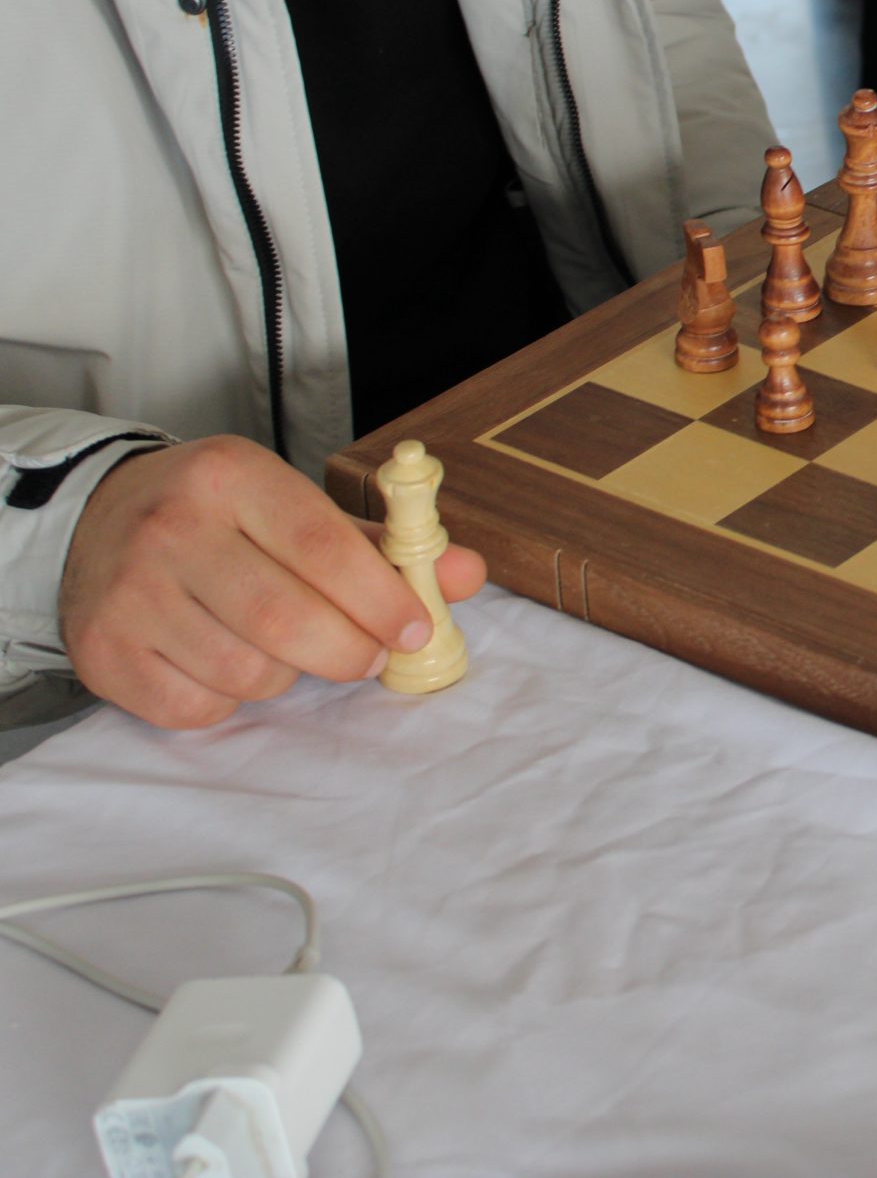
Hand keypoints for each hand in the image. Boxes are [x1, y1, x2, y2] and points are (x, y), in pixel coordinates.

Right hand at [57, 436, 485, 728]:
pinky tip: (227, 662)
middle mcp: (172, 530)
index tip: (414, 630)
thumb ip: (384, 545)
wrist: (100, 520)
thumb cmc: (221, 516)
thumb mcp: (297, 505)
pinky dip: (231, 701)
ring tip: (283, 647)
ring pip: (247, 672)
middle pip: (287, 621)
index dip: (381, 598)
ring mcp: (128, 593)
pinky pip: (198, 708)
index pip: (323, 546)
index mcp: (231, 477)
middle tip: (367, 655)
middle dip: (348, 651)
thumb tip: (467, 575)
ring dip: (286, 675)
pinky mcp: (102, 652)